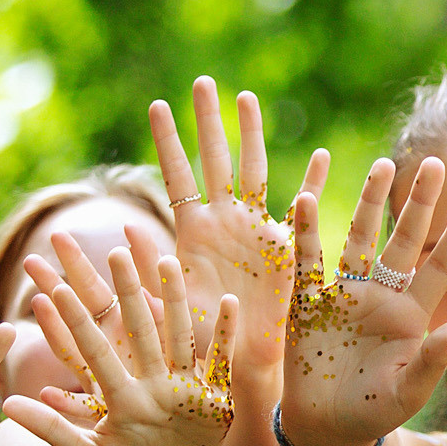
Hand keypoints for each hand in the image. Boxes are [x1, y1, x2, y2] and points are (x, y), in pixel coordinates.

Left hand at [0, 247, 239, 445]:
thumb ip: (52, 429)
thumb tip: (8, 404)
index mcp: (119, 394)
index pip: (91, 348)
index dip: (74, 320)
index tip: (53, 287)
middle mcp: (151, 383)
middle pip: (135, 328)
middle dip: (123, 290)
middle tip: (111, 251)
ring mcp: (184, 388)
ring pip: (179, 334)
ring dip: (175, 300)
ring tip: (168, 262)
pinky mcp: (215, 402)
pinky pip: (222, 362)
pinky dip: (227, 334)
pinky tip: (230, 302)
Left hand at [150, 76, 318, 360]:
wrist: (241, 364)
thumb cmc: (199, 342)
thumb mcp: (165, 306)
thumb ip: (144, 271)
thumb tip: (123, 229)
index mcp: (193, 234)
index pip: (177, 178)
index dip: (168, 143)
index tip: (156, 105)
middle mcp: (224, 223)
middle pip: (214, 160)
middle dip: (208, 121)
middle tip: (201, 81)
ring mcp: (255, 231)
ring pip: (255, 171)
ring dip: (251, 135)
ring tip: (244, 97)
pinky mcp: (286, 247)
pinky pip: (303, 209)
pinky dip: (314, 185)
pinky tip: (323, 157)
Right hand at [280, 154, 446, 445]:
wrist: (327, 428)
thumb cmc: (375, 413)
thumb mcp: (409, 393)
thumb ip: (432, 361)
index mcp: (412, 315)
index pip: (439, 267)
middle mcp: (382, 297)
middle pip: (404, 240)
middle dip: (418, 203)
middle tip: (433, 162)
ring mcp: (345, 295)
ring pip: (359, 239)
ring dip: (369, 203)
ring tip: (382, 165)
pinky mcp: (309, 303)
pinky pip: (308, 260)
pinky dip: (306, 230)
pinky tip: (307, 196)